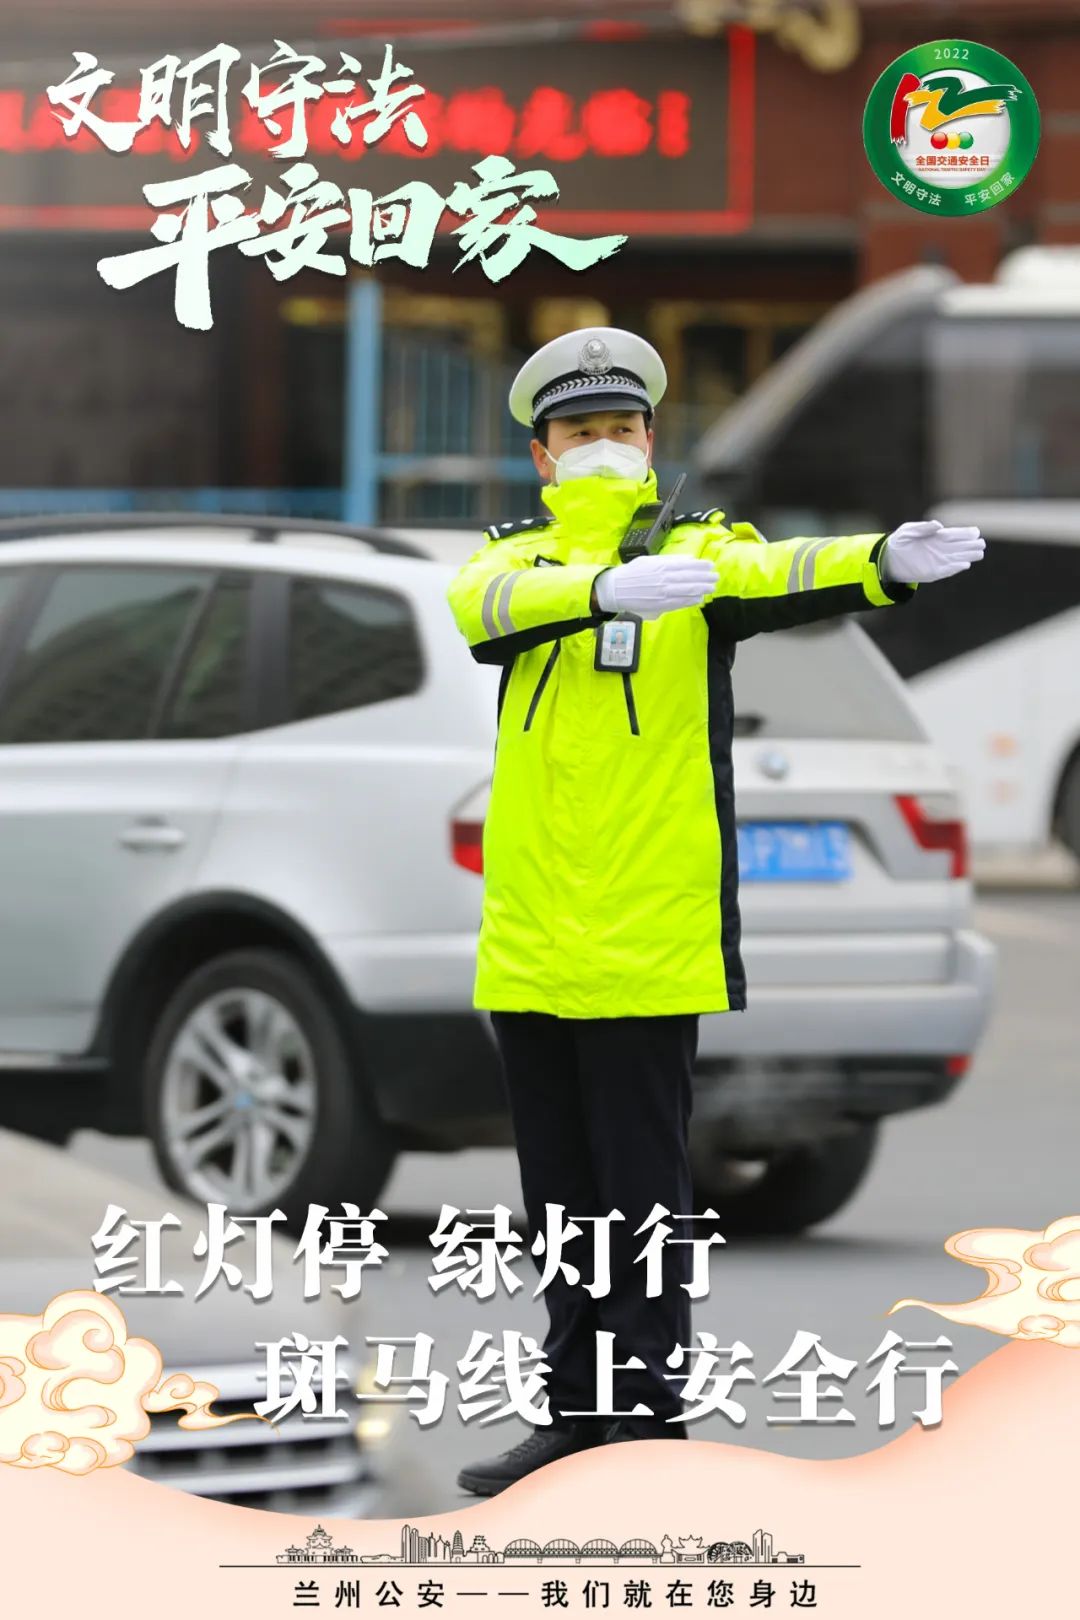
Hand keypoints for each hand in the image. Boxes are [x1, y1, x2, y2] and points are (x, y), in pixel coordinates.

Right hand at [594, 554, 717, 619]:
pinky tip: (699, 598)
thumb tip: (688, 560)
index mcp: (661, 566)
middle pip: (690, 578)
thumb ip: (669, 560)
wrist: (616, 589)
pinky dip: (691, 600)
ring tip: (711, 587)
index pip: (686, 565)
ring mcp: (663, 592)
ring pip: (687, 590)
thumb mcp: (650, 560)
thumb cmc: (633, 573)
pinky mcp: (660, 604)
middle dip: (705, 578)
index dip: (700, 566)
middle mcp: (664, 578)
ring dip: (702, 589)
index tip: (710, 566)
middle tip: (715, 577)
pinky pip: (679, 602)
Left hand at [881, 520, 985, 584]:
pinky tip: (965, 564)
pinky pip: (946, 571)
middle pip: (960, 546)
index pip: (955, 534)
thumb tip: (939, 525)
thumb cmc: (899, 541)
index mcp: (937, 537)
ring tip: (980, 554)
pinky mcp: (932, 573)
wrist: (888, 558)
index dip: (966, 533)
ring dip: (968, 556)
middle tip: (982, 544)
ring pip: (957, 558)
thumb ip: (922, 528)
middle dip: (971, 545)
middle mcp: (940, 549)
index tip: (976, 532)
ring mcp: (938, 561)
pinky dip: (955, 568)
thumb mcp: (908, 531)